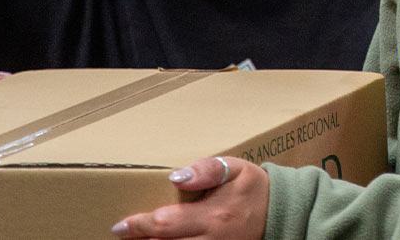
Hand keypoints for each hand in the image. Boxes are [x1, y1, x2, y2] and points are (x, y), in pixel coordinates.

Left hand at [112, 156, 267, 239]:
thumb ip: (206, 169)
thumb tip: (176, 176)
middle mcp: (212, 239)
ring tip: (139, 239)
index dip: (139, 226)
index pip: (165, 224)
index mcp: (213, 215)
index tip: (120, 225)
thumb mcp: (234, 167)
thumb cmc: (251, 186)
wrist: (279, 210)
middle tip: (123, 234)